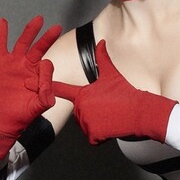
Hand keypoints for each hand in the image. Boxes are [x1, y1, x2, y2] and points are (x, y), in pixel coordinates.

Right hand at [0, 15, 63, 160]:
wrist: (2, 121)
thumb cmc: (21, 115)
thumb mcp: (37, 107)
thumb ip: (45, 97)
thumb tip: (47, 88)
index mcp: (39, 76)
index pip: (46, 66)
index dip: (44, 74)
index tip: (35, 87)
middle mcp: (28, 67)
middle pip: (39, 48)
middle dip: (47, 38)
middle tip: (57, 28)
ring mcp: (14, 64)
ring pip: (23, 43)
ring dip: (30, 31)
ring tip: (38, 20)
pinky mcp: (0, 65)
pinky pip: (0, 47)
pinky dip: (1, 35)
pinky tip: (3, 23)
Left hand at [53, 40, 174, 144]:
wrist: (139, 112)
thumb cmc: (125, 93)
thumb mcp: (112, 74)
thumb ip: (102, 58)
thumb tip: (101, 42)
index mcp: (82, 94)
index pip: (62, 90)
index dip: (52, 87)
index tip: (40, 85)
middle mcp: (81, 108)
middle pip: (78, 112)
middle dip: (90, 111)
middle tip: (105, 107)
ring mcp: (86, 122)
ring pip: (85, 125)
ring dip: (95, 124)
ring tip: (109, 116)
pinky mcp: (93, 135)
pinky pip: (92, 138)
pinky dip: (100, 135)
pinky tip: (110, 126)